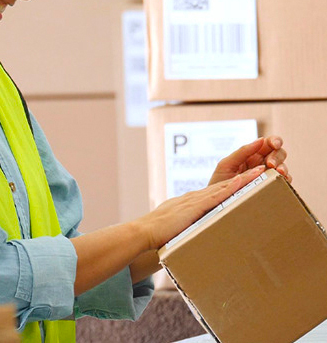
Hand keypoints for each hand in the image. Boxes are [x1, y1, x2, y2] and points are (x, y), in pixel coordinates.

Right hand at [137, 166, 265, 250]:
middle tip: (261, 170)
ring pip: (224, 186)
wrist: (144, 232)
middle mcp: (194, 198)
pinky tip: (242, 181)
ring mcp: (195, 200)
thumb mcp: (176, 228)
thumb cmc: (157, 234)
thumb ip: (187, 229)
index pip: (216, 192)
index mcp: (190, 203)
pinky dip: (230, 187)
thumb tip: (194, 237)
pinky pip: (216, 195)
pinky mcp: (194, 207)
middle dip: (244, 177)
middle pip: (224, 185)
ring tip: (260, 171)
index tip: (247, 180)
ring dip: (243, 178)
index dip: (233, 185)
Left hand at [208, 136, 290, 185]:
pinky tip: (280, 181)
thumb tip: (261, 140)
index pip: (268, 143)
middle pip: (278, 153)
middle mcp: (261, 163)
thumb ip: (242, 152)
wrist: (215, 203)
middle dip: (277, 156)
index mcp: (251, 154)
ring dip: (283, 168)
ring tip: (277, 172)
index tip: (274, 144)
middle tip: (271, 164)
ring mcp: (267, 175)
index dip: (274, 141)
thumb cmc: (219, 181)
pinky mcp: (270, 187)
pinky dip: (285, 180)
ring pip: (282, 167)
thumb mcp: (227, 164)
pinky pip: (283, 182)